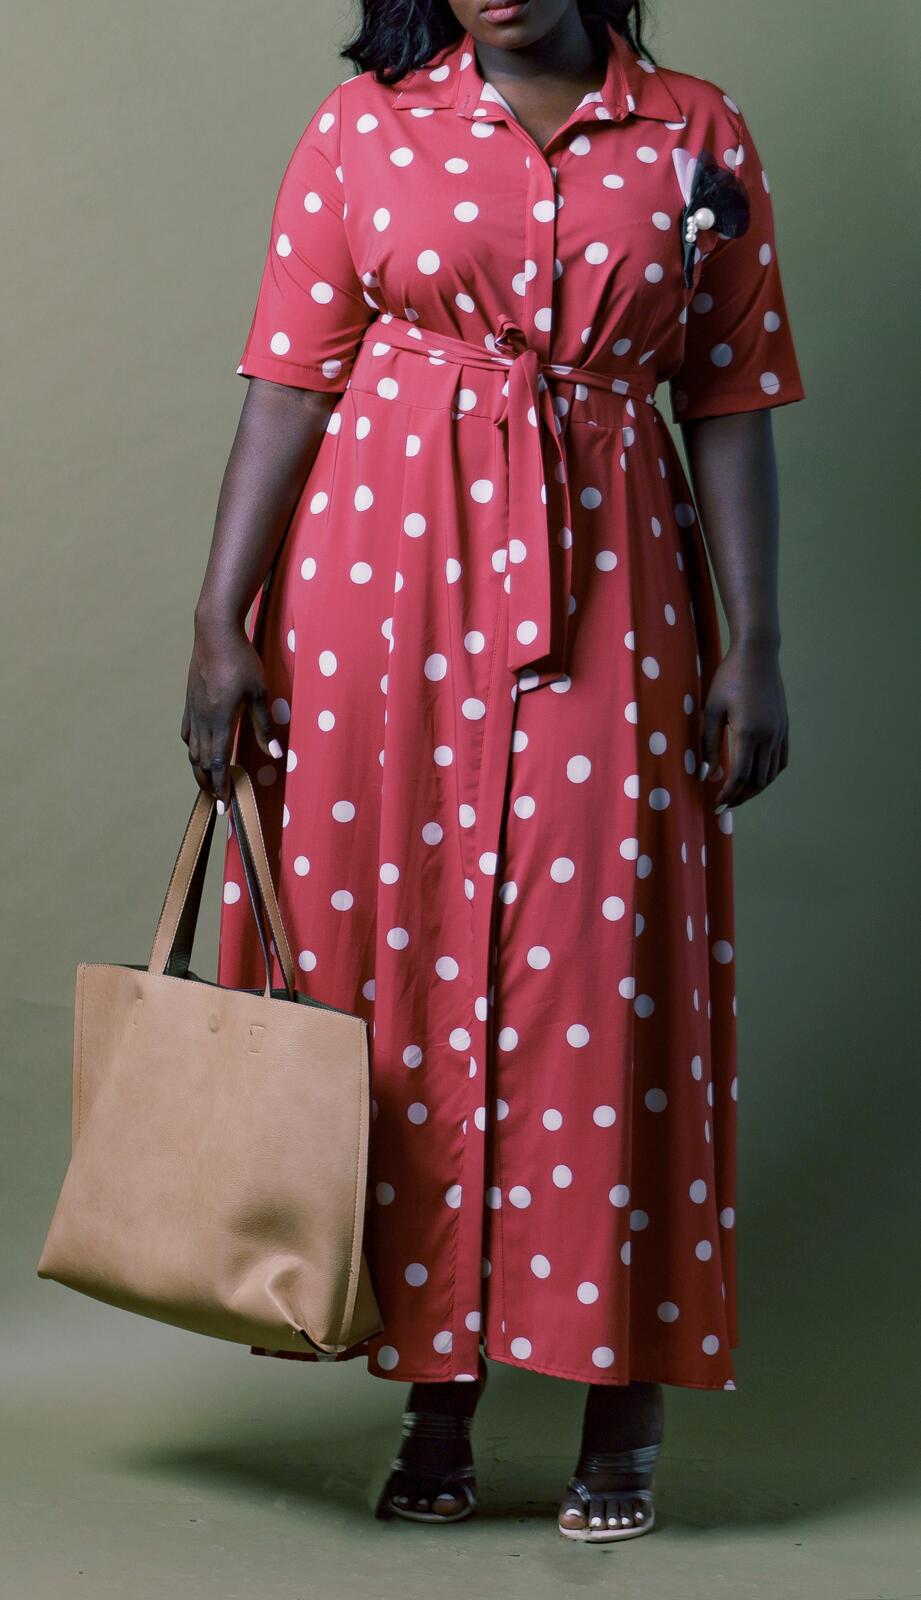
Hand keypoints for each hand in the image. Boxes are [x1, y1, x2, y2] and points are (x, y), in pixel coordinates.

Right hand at [180, 617, 279, 807]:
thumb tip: (273, 753)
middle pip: (202, 761)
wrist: (214, 632)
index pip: (219, 763)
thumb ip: (263, 725)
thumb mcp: (260, 692)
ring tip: (208, 781)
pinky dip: (192, 747)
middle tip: (216, 800)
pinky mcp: (189, 700)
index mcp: (220, 720)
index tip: (223, 805)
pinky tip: (198, 749)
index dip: (221, 786)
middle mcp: (202, 719)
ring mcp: (193, 709)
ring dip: (199, 769)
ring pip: (191, 749)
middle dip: (209, 783)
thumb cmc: (241, 660)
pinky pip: (187, 732)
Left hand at [700, 640, 788, 811]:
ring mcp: (780, 732)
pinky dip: (770, 775)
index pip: (739, 776)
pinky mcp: (784, 727)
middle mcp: (768, 736)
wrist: (758, 655)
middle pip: (758, 781)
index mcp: (748, 732)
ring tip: (738, 794)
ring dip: (755, 789)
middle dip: (741, 797)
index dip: (727, 795)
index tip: (716, 805)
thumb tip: (708, 776)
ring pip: (771, 774)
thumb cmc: (729, 678)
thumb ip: (708, 745)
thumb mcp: (711, 710)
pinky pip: (781, 760)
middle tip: (724, 805)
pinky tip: (757, 778)